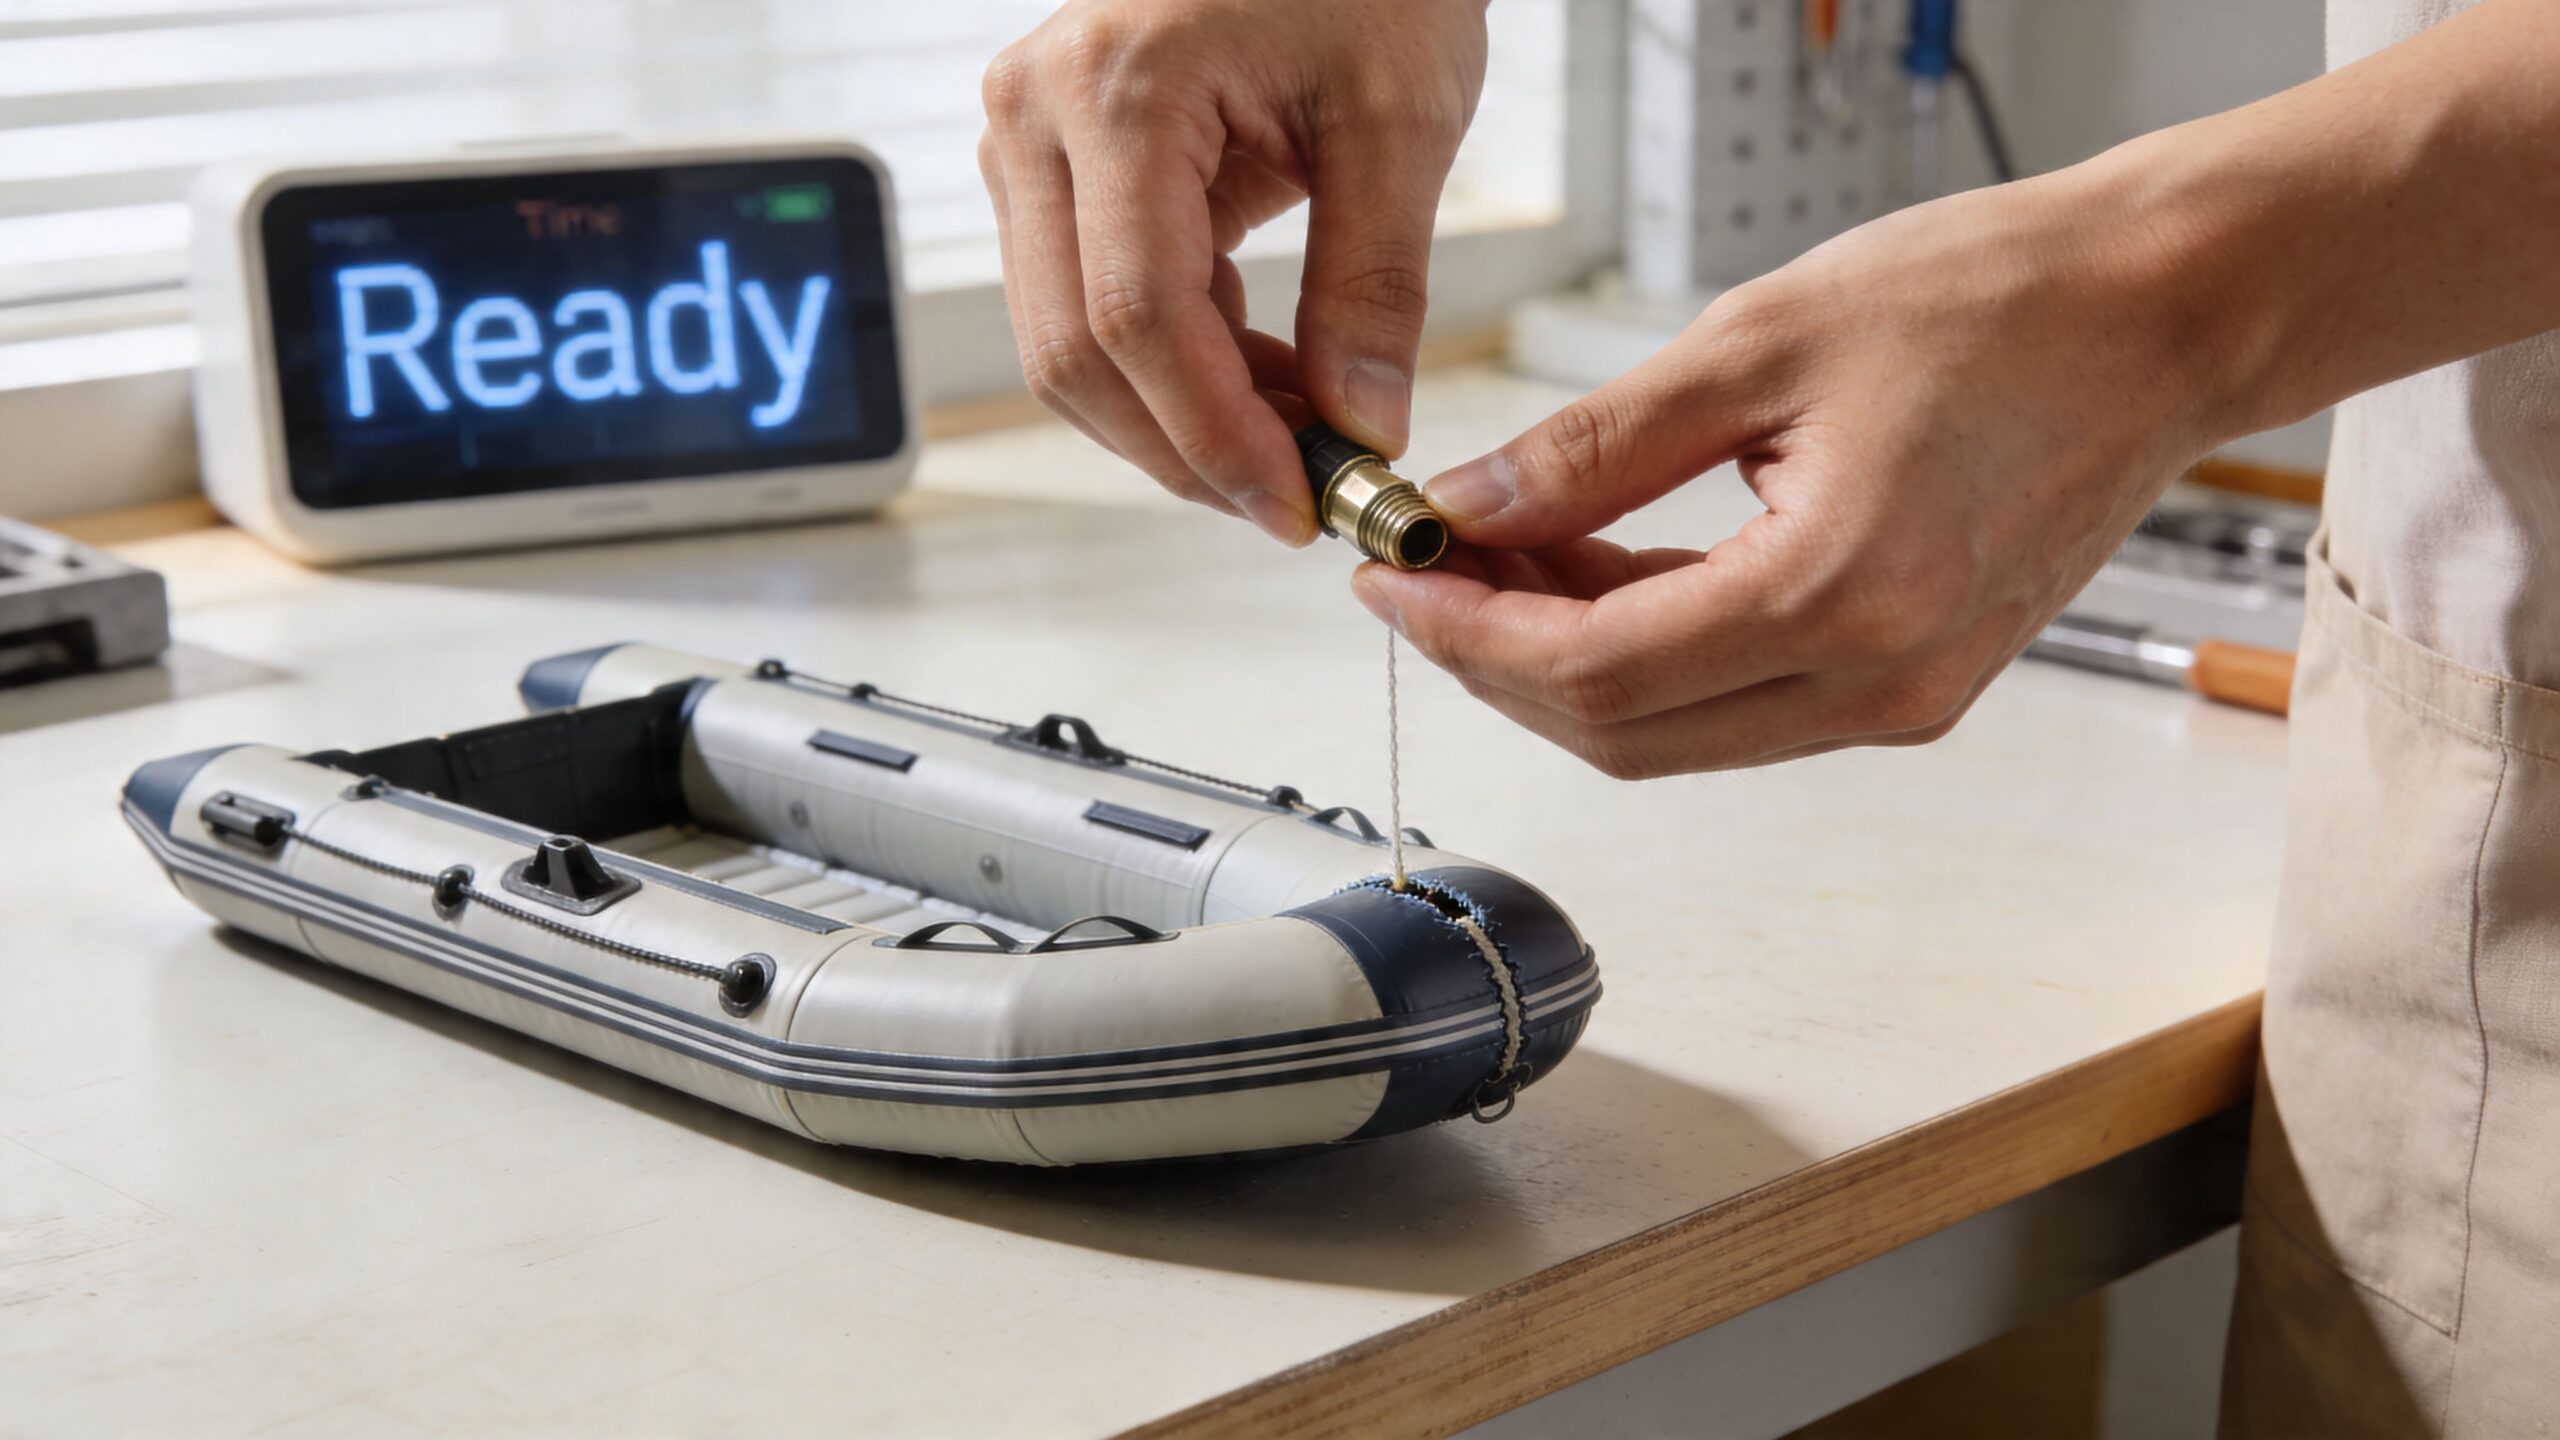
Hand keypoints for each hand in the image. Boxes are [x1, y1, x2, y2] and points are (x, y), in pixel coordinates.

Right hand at [978, 0, 1488, 541]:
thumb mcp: (1399, 118)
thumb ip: (1377, 286)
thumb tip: (1364, 429)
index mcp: (1114, 89)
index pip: (1136, 317)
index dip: (1214, 434)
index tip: (1299, 504)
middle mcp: (1035, 116)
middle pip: (1075, 352)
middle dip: (1187, 450)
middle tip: (1298, 501)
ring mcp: (1027, 144)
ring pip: (1066, 348)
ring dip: (1175, 421)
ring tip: (1295, 440)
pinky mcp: (1050, 171)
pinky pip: (1087, 307)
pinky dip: (1173, 369)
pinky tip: (1263, 381)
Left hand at [1353, 167, 2246, 775]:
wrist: (2163, 315)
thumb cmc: (2000, 301)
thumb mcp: (1758, 343)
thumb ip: (1595, 446)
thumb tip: (1468, 506)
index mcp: (1841, 598)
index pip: (1593, 672)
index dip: (1468, 637)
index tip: (1393, 582)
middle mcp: (1879, 684)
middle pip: (1623, 732)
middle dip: (1499, 662)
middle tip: (1429, 572)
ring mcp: (1905, 700)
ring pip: (1676, 733)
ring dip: (1568, 664)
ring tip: (1500, 558)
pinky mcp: (1916, 687)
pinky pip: (1740, 705)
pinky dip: (1651, 655)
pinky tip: (1596, 574)